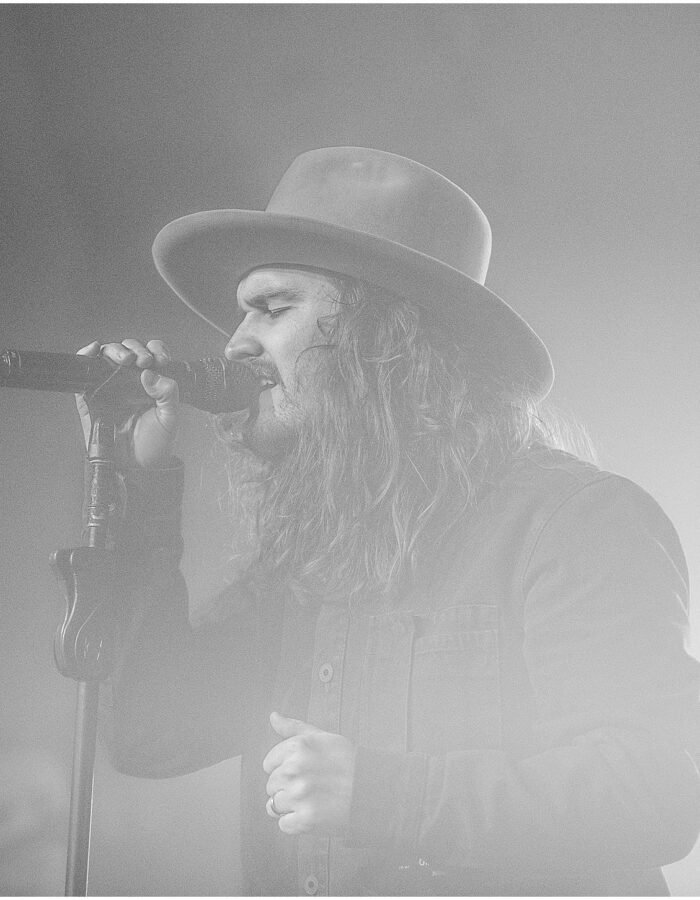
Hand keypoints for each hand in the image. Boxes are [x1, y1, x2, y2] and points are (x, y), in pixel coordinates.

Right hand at [75, 339, 179, 468]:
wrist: (136, 466)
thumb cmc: (154, 443)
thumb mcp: (170, 418)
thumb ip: (169, 393)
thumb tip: (151, 373)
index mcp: (152, 382)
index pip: (153, 354)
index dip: (156, 350)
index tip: (161, 360)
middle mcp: (130, 381)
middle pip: (129, 350)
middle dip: (136, 349)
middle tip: (143, 360)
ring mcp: (109, 386)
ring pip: (108, 356)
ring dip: (116, 350)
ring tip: (126, 359)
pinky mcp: (90, 396)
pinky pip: (84, 371)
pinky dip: (85, 356)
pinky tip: (93, 351)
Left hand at [263, 712, 355, 835]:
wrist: (374, 790)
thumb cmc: (347, 762)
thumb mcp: (322, 737)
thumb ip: (293, 727)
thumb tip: (273, 716)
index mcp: (298, 746)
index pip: (269, 763)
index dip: (284, 768)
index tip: (303, 771)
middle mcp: (295, 769)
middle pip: (271, 785)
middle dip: (287, 787)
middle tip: (312, 787)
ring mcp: (300, 795)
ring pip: (274, 805)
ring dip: (290, 806)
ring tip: (313, 800)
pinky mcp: (306, 819)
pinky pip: (284, 824)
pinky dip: (296, 823)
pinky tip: (314, 813)